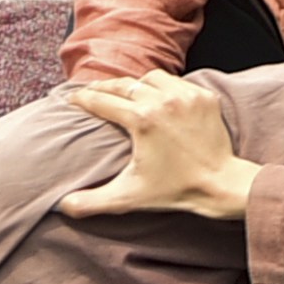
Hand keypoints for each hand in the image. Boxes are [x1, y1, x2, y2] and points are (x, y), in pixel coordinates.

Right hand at [58, 68, 254, 222]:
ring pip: (151, 78)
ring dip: (134, 84)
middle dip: (102, 88)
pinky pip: (177, 82)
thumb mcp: (129, 197)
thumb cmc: (175, 190)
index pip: (102, 101)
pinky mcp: (204, 97)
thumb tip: (63, 205)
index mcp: (142, 119)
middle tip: (89, 92)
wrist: (221, 184)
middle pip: (123, 85)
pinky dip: (162, 86)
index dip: (82, 99)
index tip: (71, 100)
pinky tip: (155, 96)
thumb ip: (92, 202)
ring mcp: (186, 96)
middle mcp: (163, 101)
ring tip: (124, 93)